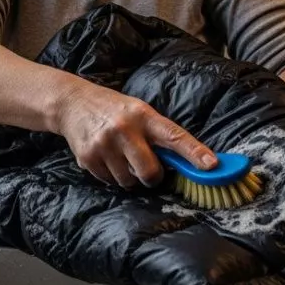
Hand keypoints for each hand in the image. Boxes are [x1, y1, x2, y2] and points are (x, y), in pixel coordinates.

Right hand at [53, 79, 216, 188]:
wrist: (73, 103)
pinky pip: (110, 182)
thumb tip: (182, 164)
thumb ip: (157, 135)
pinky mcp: (88, 158)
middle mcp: (124, 129)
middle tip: (147, 169)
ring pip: (129, 181)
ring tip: (120, 156)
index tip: (212, 165)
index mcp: (143, 116)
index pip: (174, 136)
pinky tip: (105, 157)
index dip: (194, 152)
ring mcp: (104, 144)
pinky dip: (111, 175)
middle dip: (152, 176)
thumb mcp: (138, 112)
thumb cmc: (113, 109)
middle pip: (150, 171)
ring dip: (129, 176)